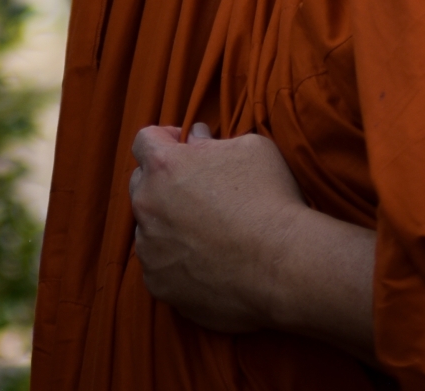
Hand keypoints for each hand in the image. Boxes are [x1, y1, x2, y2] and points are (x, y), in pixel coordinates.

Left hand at [130, 123, 307, 333]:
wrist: (283, 266)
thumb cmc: (270, 200)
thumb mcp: (251, 149)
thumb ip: (212, 141)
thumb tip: (196, 139)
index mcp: (165, 166)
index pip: (144, 141)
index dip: (164, 139)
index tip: (184, 147)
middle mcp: (148, 205)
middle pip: (141, 184)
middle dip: (163, 182)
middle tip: (198, 190)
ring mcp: (150, 249)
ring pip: (149, 229)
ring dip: (168, 225)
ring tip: (207, 233)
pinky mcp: (159, 284)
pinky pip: (159, 267)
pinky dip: (176, 262)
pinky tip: (208, 263)